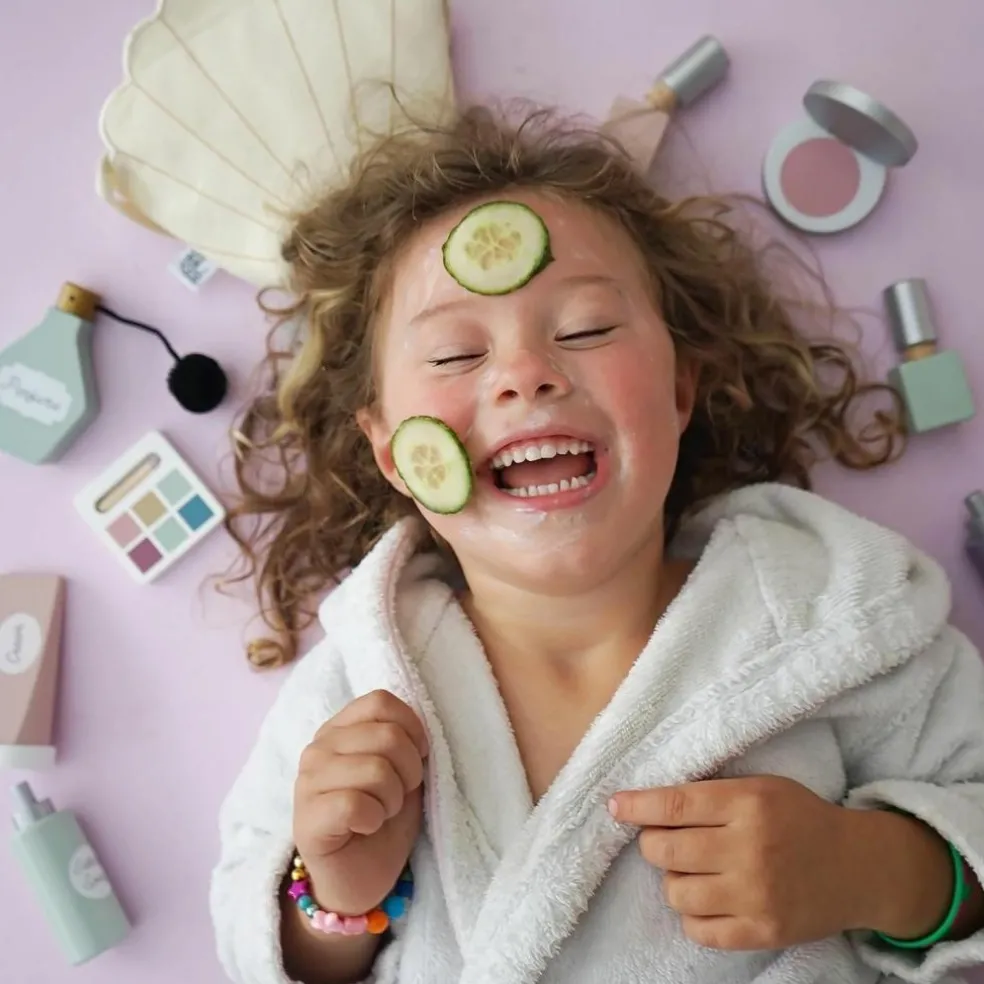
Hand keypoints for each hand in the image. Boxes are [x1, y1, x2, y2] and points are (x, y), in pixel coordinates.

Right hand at [293, 690, 427, 915]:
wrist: (362, 879)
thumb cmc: (384, 820)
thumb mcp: (403, 773)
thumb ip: (405, 743)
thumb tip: (421, 730)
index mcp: (340, 729)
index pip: (381, 702)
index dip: (412, 729)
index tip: (418, 758)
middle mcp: (319, 748)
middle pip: (387, 736)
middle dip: (409, 771)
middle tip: (398, 797)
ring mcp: (307, 782)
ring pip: (375, 769)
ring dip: (392, 799)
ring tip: (380, 813)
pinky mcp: (306, 820)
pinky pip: (355, 804)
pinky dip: (373, 819)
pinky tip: (365, 828)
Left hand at [609, 776, 872, 950]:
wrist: (859, 867)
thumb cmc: (800, 818)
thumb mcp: (760, 788)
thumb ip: (711, 793)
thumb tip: (648, 804)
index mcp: (748, 803)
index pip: (675, 804)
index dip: (637, 806)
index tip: (614, 805)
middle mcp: (750, 848)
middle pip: (666, 850)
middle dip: (652, 843)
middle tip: (662, 840)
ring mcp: (757, 895)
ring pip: (676, 892)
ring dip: (673, 880)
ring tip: (692, 870)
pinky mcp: (763, 931)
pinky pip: (699, 930)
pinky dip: (693, 915)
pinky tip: (707, 898)